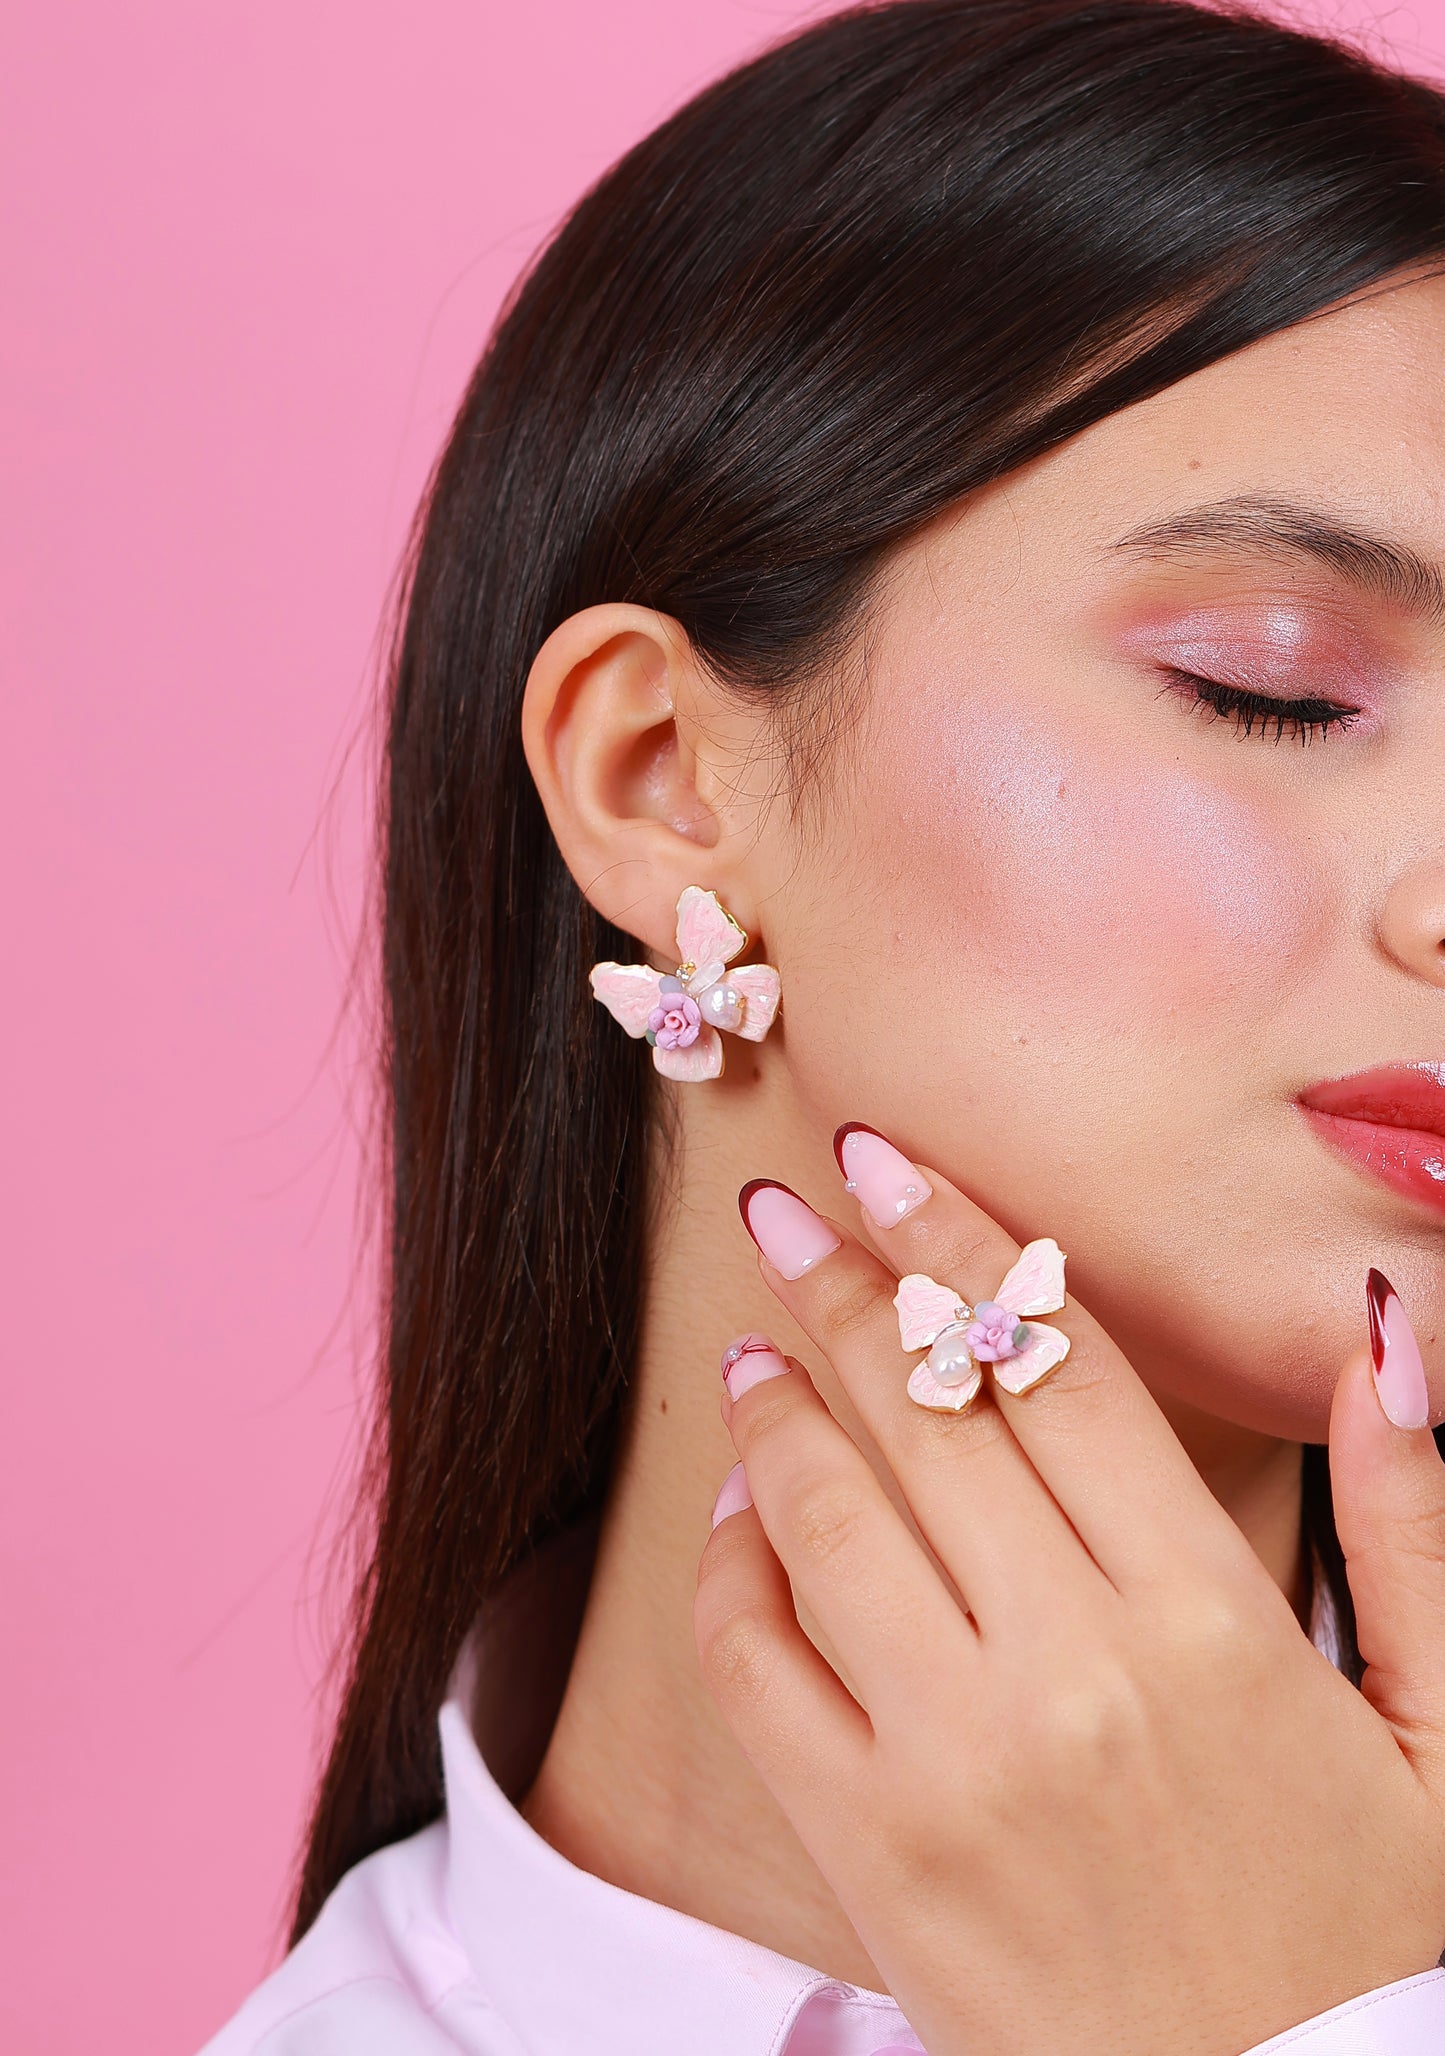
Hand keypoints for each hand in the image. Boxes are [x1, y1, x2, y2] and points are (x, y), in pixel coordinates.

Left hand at [693, 1133, 1444, 2055]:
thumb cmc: (1374, 1949)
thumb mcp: (1442, 1737)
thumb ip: (1411, 1524)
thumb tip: (1385, 1331)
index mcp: (1210, 1624)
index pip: (1059, 1368)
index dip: (970, 1242)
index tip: (892, 1163)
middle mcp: (1069, 1672)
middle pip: (930, 1414)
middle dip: (851, 1286)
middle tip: (789, 1209)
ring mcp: (952, 1765)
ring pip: (828, 1520)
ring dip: (780, 1408)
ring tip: (758, 1339)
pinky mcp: (873, 1857)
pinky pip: (757, 1673)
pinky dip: (729, 1574)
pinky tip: (740, 1517)